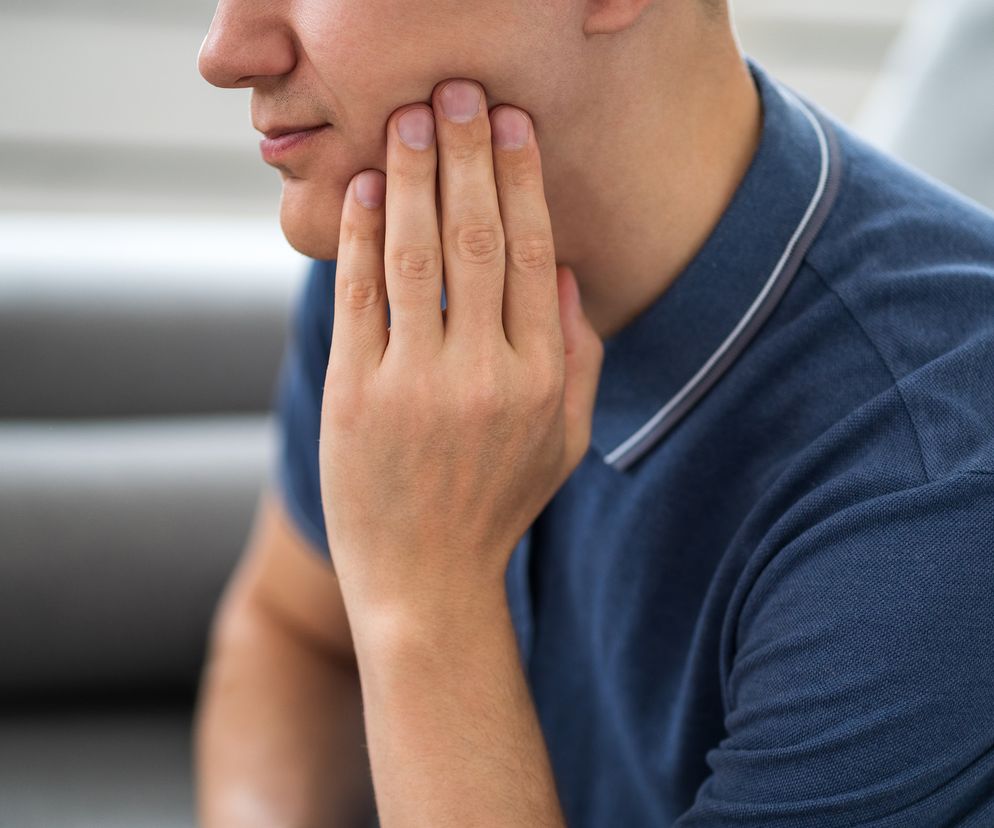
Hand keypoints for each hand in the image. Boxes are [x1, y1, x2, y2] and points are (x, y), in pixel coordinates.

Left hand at [318, 78, 603, 623]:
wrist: (424, 583)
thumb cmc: (497, 509)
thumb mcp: (564, 443)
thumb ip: (579, 358)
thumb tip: (572, 271)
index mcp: (540, 380)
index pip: (536, 257)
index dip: (523, 182)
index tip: (512, 126)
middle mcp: (483, 375)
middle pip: (479, 240)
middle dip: (468, 155)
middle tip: (457, 92)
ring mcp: (415, 385)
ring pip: (417, 256)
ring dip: (410, 178)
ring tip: (407, 119)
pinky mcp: (357, 396)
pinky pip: (359, 299)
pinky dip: (357, 238)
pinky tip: (359, 190)